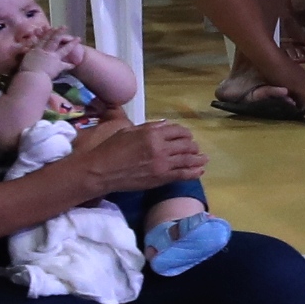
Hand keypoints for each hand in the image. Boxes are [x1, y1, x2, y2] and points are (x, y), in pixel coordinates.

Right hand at [82, 119, 207, 191]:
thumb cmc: (111, 149)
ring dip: (198, 159)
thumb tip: (165, 126)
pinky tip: (199, 171)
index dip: (184, 133)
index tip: (186, 136)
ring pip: (188, 159)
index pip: (178, 130)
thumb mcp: (128, 131)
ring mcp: (163, 163)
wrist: (101, 171)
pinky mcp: (161, 177)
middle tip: (195, 148)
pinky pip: (183, 174)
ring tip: (204, 159)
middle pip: (186, 144)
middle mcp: (161, 147)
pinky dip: (194, 172)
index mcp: (152, 133)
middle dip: (192, 146)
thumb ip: (149, 128)